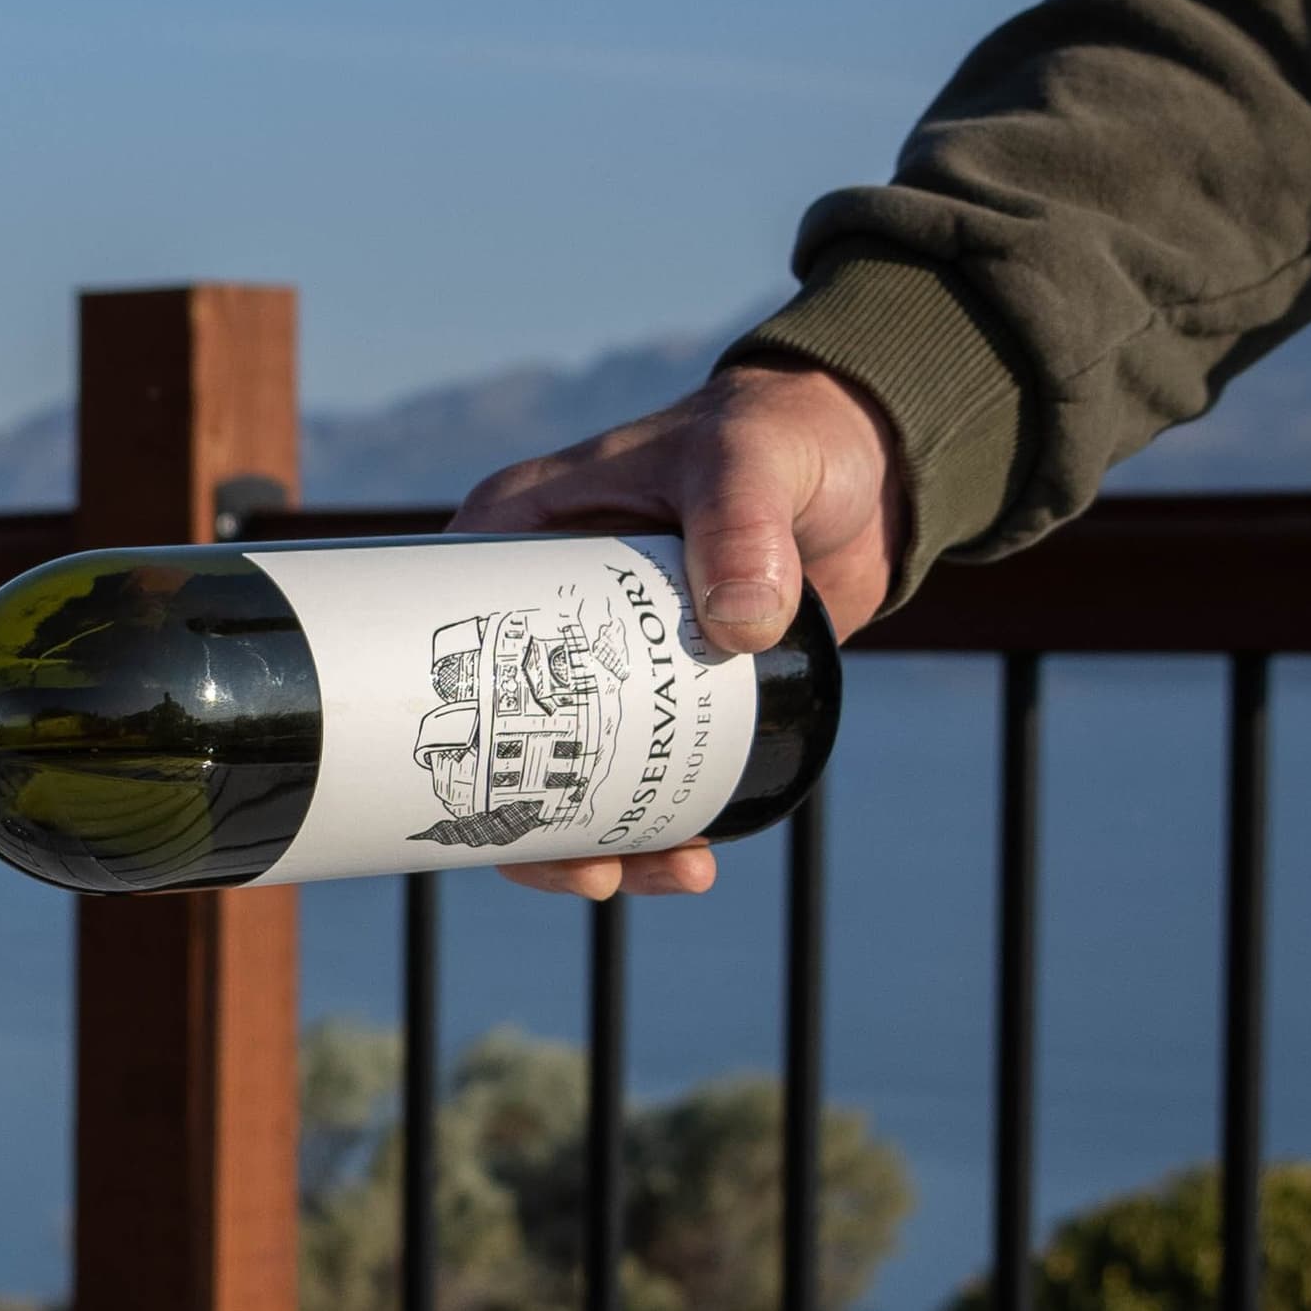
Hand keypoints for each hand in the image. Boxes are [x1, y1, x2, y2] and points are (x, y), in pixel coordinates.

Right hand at [448, 361, 898, 899]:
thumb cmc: (782, 436)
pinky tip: (694, 856)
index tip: (484, 792)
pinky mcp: (665, 693)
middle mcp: (544, 608)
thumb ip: (742, 525)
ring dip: (602, 840)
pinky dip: (659, 823)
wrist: (866, 468)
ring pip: (567, 767)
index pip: (445, 633)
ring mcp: (601, 660)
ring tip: (669, 871)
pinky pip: (639, 770)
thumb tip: (743, 628)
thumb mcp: (749, 462)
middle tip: (590, 873)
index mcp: (520, 535)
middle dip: (531, 823)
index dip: (446, 719)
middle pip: (497, 730)